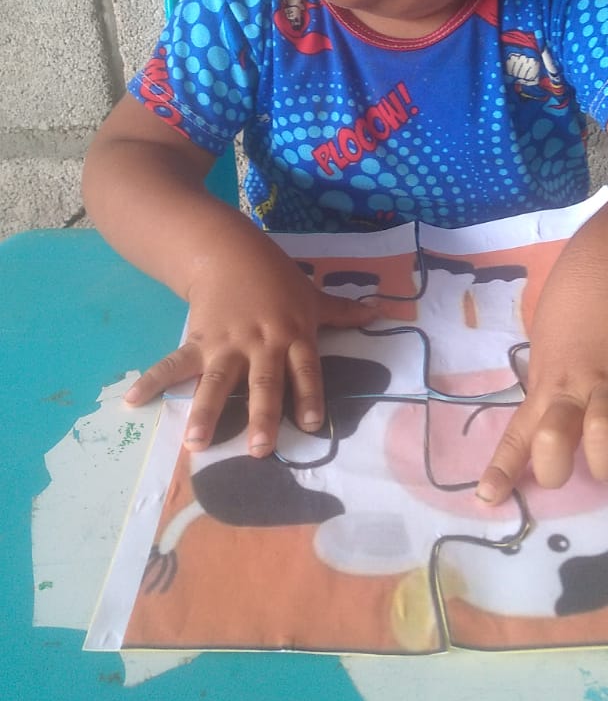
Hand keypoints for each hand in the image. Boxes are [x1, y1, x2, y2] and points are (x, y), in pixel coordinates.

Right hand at [124, 238, 377, 454]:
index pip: (306, 370)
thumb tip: (382, 312)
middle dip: (261, 416)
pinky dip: (152, 381)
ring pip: (218, 380)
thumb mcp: (311, 295)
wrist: (228, 250)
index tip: (312, 425)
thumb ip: (342, 312)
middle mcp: (262, 343)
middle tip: (260, 450)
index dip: (309, 395)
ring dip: (204, 411)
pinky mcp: (198, 340)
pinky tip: (133, 400)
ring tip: (195, 442)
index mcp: (293, 336)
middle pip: (263, 383)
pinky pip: (174, 363)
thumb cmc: (275, 278)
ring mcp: (228, 343)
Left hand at [476, 263, 607, 503]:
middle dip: (556, 468)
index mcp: (545, 388)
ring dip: (605, 459)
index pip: (517, 436)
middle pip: (552, 438)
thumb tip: (542, 432)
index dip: (502, 469)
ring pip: (601, 429)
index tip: (487, 498)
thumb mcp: (545, 356)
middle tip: (568, 469)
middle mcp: (573, 390)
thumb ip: (548, 394)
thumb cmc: (571, 315)